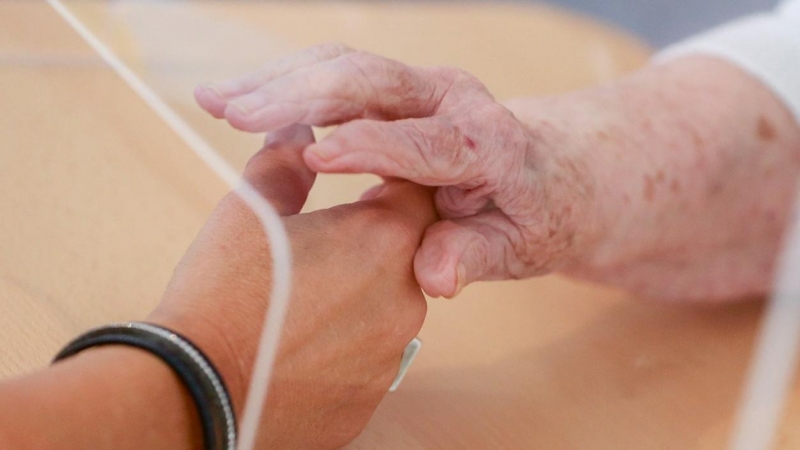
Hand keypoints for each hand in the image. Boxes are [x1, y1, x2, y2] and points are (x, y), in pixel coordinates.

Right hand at [149, 125, 436, 447]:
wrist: (194, 391)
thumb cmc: (222, 294)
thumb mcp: (249, 212)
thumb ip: (284, 164)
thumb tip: (296, 132)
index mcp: (383, 240)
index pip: (417, 193)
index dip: (388, 184)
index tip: (359, 188)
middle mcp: (405, 298)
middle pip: (405, 254)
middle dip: (369, 245)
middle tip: (319, 248)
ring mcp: (390, 354)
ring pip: (388, 307)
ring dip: (359, 296)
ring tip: (303, 298)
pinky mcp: (370, 395)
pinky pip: (369, 356)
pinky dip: (345, 344)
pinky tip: (302, 341)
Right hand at [195, 44, 600, 297]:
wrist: (546, 175)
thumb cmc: (531, 216)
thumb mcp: (515, 250)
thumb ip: (473, 257)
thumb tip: (437, 276)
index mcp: (487, 144)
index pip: (425, 142)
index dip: (371, 147)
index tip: (313, 156)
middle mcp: (453, 101)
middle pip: (371, 82)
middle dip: (298, 93)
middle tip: (232, 111)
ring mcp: (422, 90)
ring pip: (342, 68)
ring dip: (277, 82)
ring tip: (216, 101)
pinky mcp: (394, 92)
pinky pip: (333, 77)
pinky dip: (285, 87)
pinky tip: (241, 101)